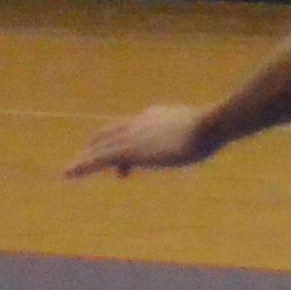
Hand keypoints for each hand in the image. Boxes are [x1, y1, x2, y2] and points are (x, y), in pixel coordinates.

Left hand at [69, 102, 216, 177]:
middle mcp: (137, 122)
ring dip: (85, 158)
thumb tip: (222, 127)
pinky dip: (81, 166)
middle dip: (97, 146)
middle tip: (87, 159)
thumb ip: (203, 128)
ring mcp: (131, 136)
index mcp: (155, 116)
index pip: (131, 126)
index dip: (123, 139)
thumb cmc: (213, 127)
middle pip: (109, 133)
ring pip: (99, 147)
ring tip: (70, 170)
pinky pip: (97, 159)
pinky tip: (68, 174)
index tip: (125, 156)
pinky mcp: (126, 150)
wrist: (206, 126)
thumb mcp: (204, 128)